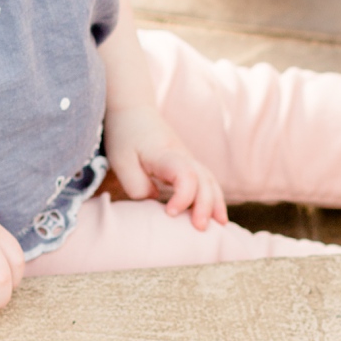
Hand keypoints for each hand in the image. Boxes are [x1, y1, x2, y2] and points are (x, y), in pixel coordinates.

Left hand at [101, 103, 227, 227]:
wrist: (133, 110)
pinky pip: (208, 182)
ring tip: (219, 227)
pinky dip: (215, 199)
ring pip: (210, 181)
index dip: (184, 197)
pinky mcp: (189, 165)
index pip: (186, 175)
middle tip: (199, 229)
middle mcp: (183, 156)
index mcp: (165, 155)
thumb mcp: (121, 161)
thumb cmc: (125, 135)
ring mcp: (189, 160)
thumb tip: (155, 200)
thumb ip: (136, 185)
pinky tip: (217, 217)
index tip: (170, 213)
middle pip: (204, 180)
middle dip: (205, 206)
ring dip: (216, 204)